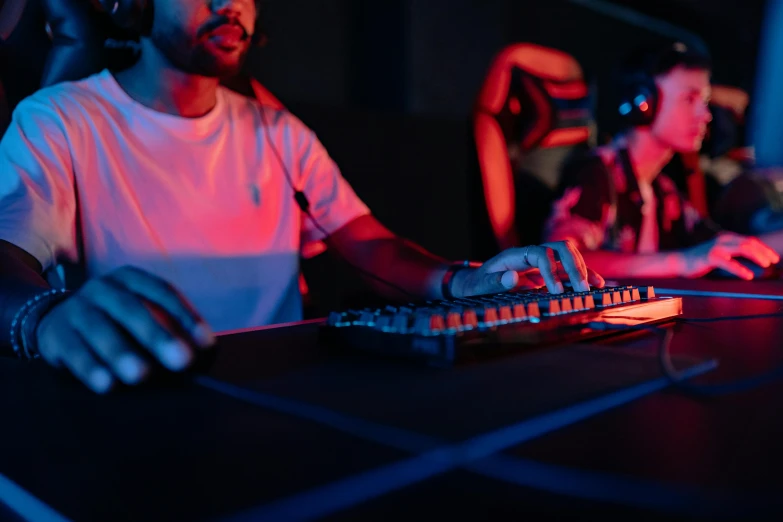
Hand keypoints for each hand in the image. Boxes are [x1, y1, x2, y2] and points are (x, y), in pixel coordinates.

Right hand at [35, 266, 214, 393]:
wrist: (56, 321)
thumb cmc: (116, 323)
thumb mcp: (140, 316)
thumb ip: (169, 330)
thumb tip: (203, 357)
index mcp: (132, 279)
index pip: (163, 293)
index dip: (186, 316)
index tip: (206, 344)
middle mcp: (104, 288)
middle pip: (132, 309)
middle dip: (158, 336)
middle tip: (181, 361)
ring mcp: (76, 309)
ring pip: (100, 329)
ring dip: (122, 353)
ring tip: (141, 376)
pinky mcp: (55, 334)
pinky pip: (74, 351)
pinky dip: (91, 368)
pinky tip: (107, 385)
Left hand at [451, 241, 604, 296]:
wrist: (474, 283)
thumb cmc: (475, 285)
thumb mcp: (478, 286)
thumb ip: (494, 282)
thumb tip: (512, 277)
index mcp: (515, 255)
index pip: (540, 253)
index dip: (550, 270)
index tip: (556, 291)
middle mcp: (530, 254)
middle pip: (560, 248)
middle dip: (573, 266)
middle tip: (582, 288)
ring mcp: (539, 261)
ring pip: (567, 255)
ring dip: (581, 269)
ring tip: (593, 287)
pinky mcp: (545, 271)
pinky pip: (567, 268)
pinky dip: (582, 274)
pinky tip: (597, 285)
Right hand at [680, 232, 779, 279]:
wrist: (678, 262)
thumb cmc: (699, 261)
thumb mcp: (719, 254)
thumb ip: (732, 254)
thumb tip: (751, 261)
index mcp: (727, 238)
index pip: (750, 240)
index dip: (764, 248)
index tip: (774, 258)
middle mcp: (723, 240)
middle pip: (749, 242)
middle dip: (764, 251)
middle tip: (774, 261)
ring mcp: (716, 247)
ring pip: (743, 248)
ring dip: (757, 256)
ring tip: (766, 265)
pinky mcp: (709, 257)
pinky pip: (728, 263)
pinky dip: (740, 269)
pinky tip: (748, 276)